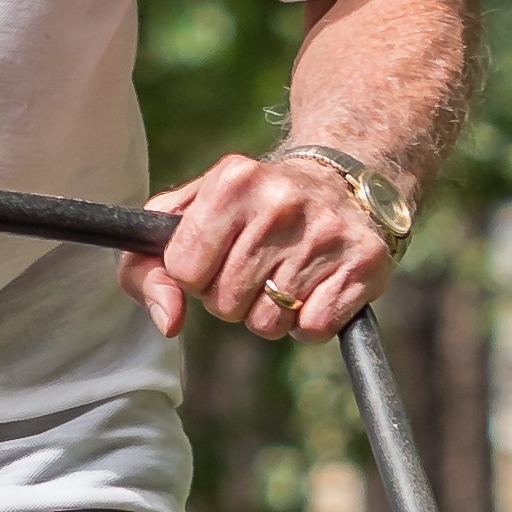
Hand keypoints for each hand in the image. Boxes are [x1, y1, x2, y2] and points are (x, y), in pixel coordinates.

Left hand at [121, 151, 401, 342]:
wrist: (341, 184)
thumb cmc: (250, 210)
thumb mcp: (190, 217)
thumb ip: (148, 266)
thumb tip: (169, 322)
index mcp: (232, 181)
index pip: (183, 271)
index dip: (195, 276)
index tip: (216, 256)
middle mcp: (280, 202)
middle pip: (224, 304)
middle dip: (232, 298)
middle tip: (256, 267)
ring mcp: (325, 234)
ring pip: (268, 324)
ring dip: (271, 314)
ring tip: (286, 276)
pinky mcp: (364, 264)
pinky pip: (312, 330)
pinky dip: (309, 323)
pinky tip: (316, 288)